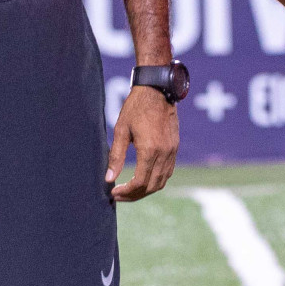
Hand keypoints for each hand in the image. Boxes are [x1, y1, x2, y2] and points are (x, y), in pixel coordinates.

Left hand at [106, 85, 178, 201]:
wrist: (157, 90)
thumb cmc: (136, 107)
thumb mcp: (121, 130)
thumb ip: (116, 156)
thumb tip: (109, 178)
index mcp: (150, 150)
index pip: (140, 182)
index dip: (126, 192)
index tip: (113, 193)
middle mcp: (164, 153)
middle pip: (151, 186)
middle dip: (134, 195)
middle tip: (119, 196)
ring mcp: (172, 151)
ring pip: (162, 181)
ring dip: (146, 190)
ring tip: (130, 191)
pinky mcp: (175, 147)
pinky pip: (168, 171)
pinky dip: (156, 180)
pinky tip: (144, 178)